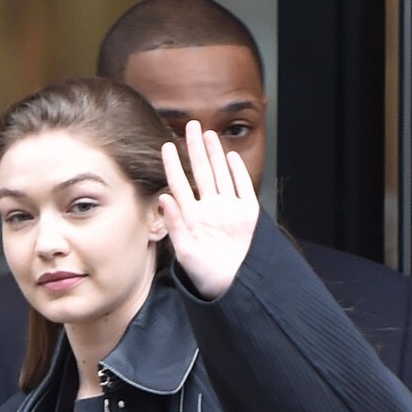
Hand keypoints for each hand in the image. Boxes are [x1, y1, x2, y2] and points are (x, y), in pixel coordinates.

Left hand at [157, 119, 259, 299]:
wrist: (232, 286)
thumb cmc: (205, 275)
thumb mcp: (184, 252)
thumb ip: (174, 224)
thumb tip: (163, 197)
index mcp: (192, 217)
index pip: (180, 184)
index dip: (173, 165)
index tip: (166, 146)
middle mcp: (210, 209)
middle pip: (201, 173)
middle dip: (195, 149)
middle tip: (190, 125)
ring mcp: (229, 210)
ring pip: (221, 175)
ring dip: (215, 155)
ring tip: (208, 134)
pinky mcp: (248, 214)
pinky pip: (242, 188)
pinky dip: (237, 172)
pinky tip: (231, 157)